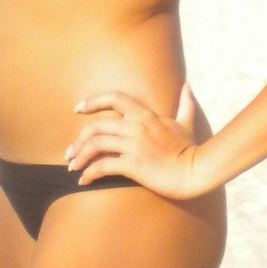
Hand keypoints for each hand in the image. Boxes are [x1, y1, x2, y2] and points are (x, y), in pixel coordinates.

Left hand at [65, 82, 207, 200]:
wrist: (196, 171)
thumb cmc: (190, 149)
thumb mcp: (186, 122)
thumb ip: (184, 104)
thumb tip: (187, 86)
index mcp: (146, 115)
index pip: (114, 98)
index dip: (93, 102)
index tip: (78, 109)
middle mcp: (136, 126)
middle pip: (96, 126)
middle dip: (78, 139)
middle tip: (70, 152)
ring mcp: (134, 145)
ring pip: (95, 144)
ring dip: (79, 156)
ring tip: (73, 167)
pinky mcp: (134, 165)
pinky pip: (103, 166)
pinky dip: (89, 173)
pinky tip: (84, 181)